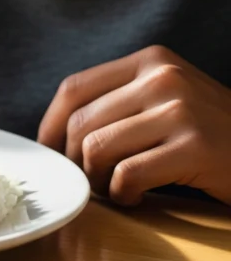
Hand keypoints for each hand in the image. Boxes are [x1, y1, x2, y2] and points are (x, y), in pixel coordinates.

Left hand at [37, 45, 230, 205]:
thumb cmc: (213, 133)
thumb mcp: (169, 97)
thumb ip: (122, 100)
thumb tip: (55, 130)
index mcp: (151, 61)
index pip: (75, 87)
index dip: (50, 123)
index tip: (47, 150)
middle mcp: (163, 78)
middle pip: (82, 122)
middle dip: (74, 159)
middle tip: (88, 180)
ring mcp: (180, 111)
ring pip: (98, 148)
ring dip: (96, 179)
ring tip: (112, 190)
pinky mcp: (195, 147)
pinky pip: (128, 174)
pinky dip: (122, 194)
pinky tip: (134, 199)